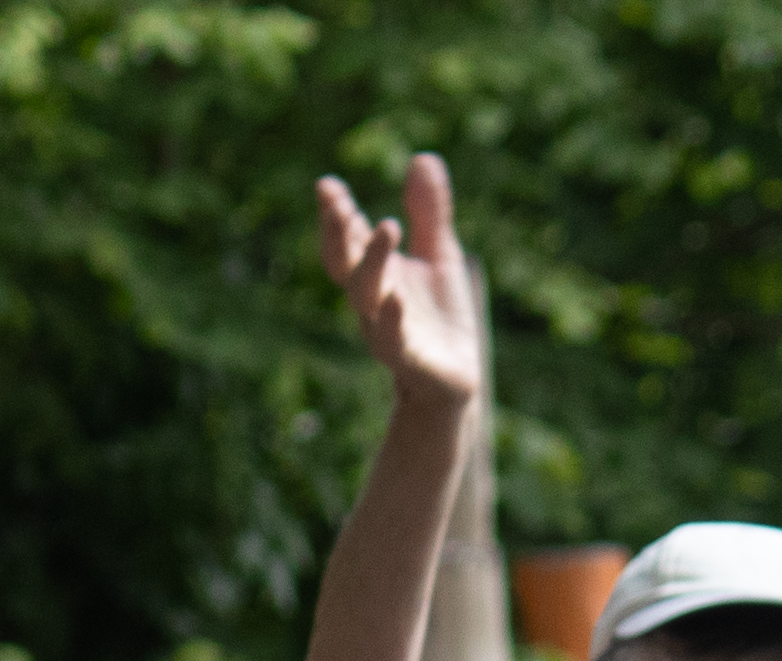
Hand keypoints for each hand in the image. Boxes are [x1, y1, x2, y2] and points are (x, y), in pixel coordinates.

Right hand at [312, 153, 484, 412]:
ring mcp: (387, 330)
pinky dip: (392, 320)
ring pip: (365, 297)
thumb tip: (420, 158)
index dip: (336, 213)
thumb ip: (429, 212)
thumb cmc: (440, 319)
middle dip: (336, 233)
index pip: (347, 239)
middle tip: (337, 202)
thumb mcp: (441, 256)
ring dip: (370, 263)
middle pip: (344, 264)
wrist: (454, 382)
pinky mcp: (410, 360)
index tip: (327, 186)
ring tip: (386, 227)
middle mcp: (373, 300)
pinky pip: (393, 341)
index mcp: (376, 273)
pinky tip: (397, 298)